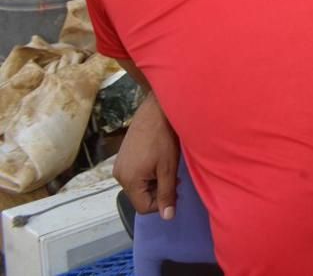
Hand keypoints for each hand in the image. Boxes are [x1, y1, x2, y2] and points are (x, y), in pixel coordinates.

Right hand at [113, 94, 179, 218]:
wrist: (155, 112)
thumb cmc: (163, 139)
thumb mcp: (168, 169)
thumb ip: (167, 194)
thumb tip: (167, 217)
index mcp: (129, 181)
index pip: (143, 207)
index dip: (161, 203)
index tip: (175, 189)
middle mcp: (119, 176)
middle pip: (140, 197)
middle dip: (159, 192)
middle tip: (175, 179)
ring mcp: (119, 166)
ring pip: (139, 186)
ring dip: (155, 182)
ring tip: (167, 169)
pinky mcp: (123, 158)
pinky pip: (136, 175)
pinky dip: (148, 174)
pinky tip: (159, 162)